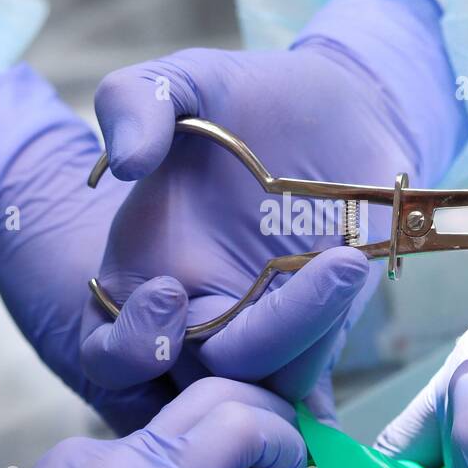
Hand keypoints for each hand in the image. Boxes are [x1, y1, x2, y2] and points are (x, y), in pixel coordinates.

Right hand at [0, 64, 370, 433]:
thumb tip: (123, 162)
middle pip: (201, 384)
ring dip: (308, 339)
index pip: (112, 351)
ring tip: (345, 258)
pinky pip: (309, 380)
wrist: (347, 110)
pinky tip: (355, 282)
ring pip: (264, 388)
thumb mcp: (191, 79)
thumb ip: (136, 98)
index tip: (170, 291)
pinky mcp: (312, 338)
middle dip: (260, 343)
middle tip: (321, 267)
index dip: (130, 346)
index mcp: (145, 268)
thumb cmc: (258, 97)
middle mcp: (197, 313)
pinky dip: (328, 356)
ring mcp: (257, 332)